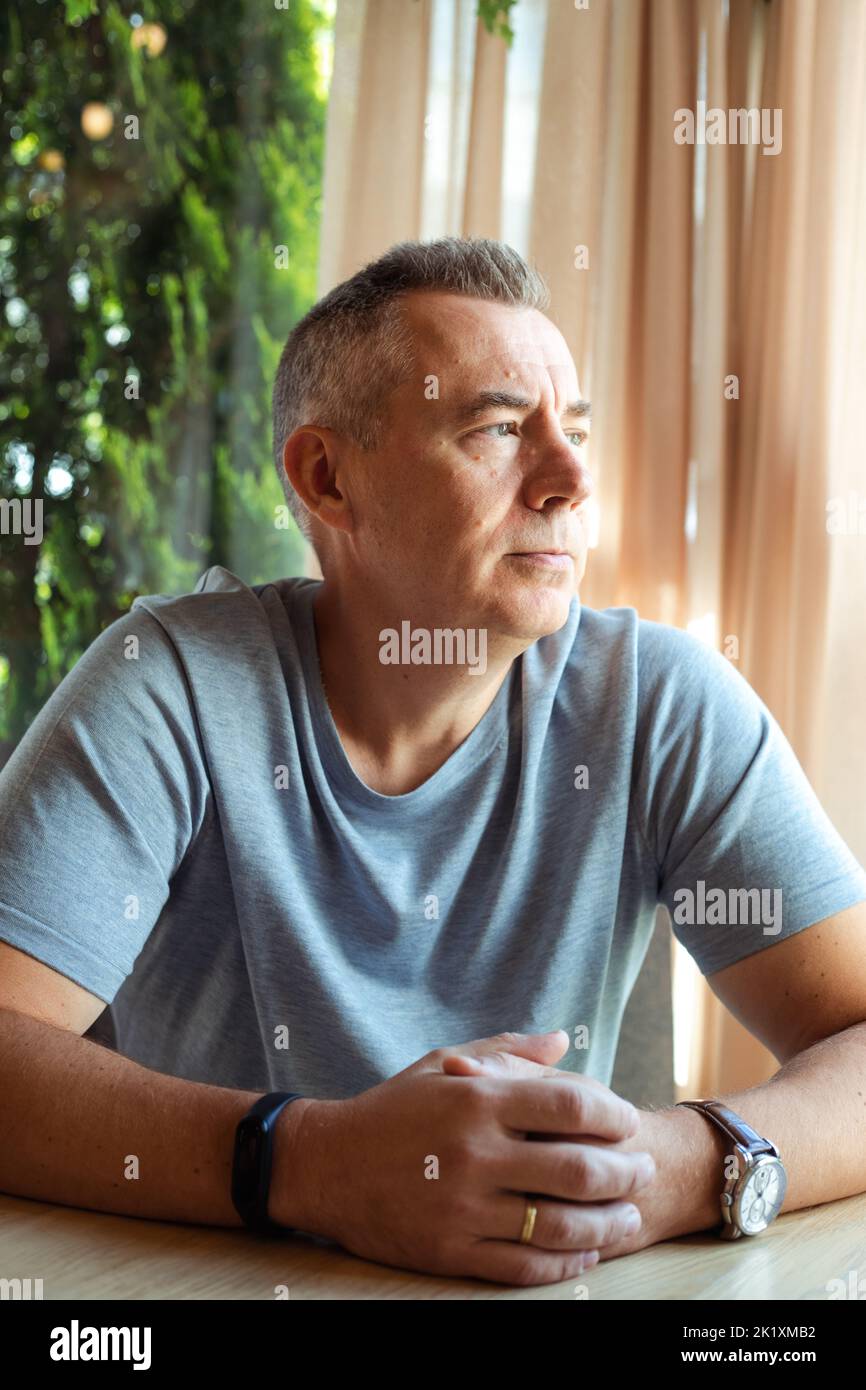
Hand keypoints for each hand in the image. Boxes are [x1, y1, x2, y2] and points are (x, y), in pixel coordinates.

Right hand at [278, 1030, 655, 1285]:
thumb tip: (562, 1039)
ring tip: (627, 1216)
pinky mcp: (450, 1252)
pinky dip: (566, 1261)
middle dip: (624, 1171)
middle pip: (578, 1167)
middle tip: (642, 1170)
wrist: (326, 1165)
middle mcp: (474, 1154)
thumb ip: (506, 1052)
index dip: (611, 1113)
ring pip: (560, 1224)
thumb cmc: (392, 1108)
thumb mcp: (444, 1064)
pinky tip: (585, 1250)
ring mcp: (463, 1208)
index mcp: (476, 1101)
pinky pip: (525, 1266)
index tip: (627, 1120)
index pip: (569, 1103)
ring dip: (607, 1223)